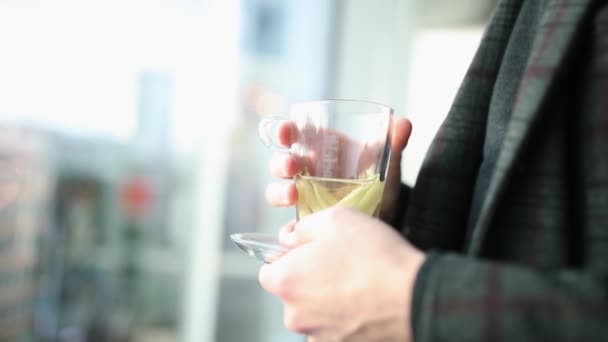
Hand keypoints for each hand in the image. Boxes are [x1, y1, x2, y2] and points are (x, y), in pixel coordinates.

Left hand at [259, 207, 424, 340]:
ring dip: (328, 299)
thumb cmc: (374, 256)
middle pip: (293, 294)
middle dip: (309, 279)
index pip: (268, 271)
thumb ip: (302, 228)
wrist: (414, 295)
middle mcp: (295, 315)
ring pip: (315, 312)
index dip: (288, 258)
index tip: (308, 252)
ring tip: (357, 282)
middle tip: (339, 263)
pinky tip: (365, 302)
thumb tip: (291, 237)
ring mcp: (318, 336)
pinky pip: (334, 328)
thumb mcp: (334, 220)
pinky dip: (345, 317)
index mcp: (285, 281)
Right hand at [265, 118, 412, 221]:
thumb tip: (404, 124)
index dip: (284, 131)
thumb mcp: (387, 162)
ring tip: (293, 195)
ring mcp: (304, 198)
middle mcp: (306, 172)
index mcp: (319, 149)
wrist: (387, 215)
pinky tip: (292, 231)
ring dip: (279, 192)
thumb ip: (394, 143)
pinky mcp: (306, 223)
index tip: (287, 132)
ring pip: (277, 192)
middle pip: (280, 164)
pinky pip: (288, 227)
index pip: (293, 136)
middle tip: (292, 166)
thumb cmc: (380, 181)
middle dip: (281, 163)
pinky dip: (287, 229)